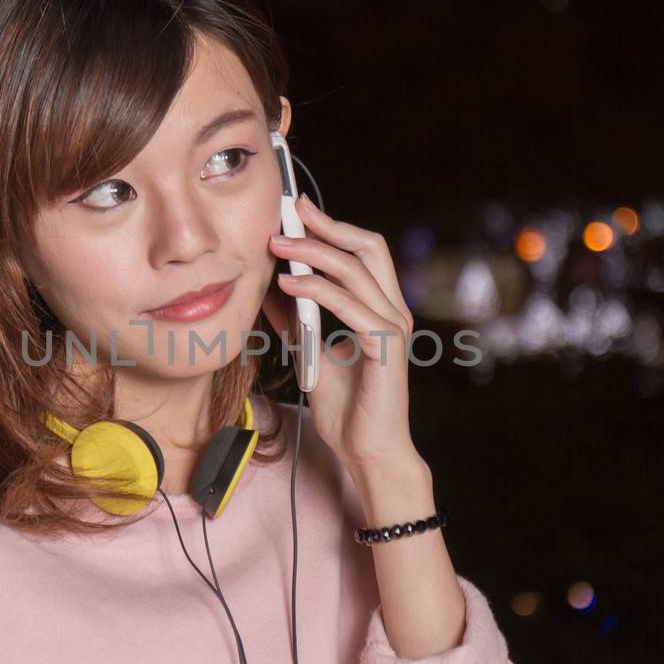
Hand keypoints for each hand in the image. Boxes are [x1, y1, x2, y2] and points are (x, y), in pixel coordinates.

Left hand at [262, 195, 422, 475]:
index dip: (333, 228)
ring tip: (277, 246)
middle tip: (289, 214)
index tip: (297, 211)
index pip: (363, 252)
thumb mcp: (312, 357)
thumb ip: (298, 324)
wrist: (369, 452)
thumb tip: (270, 293)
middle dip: (327, 226)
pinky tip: (289, 286)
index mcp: (382, 309)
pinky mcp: (384, 347)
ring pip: (355, 270)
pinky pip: (349, 306)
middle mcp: (394, 311)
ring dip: (312, 254)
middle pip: (368, 247)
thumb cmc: (349, 411)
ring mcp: (393, 327)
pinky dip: (317, 290)